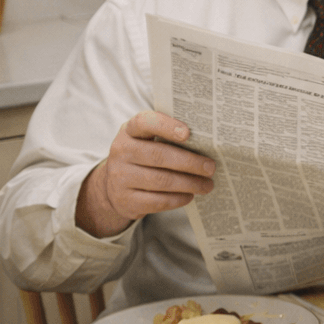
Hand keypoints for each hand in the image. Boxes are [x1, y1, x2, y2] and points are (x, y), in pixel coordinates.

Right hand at [76, 111, 215, 237]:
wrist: (112, 187)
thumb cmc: (142, 156)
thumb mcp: (147, 140)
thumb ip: (169, 136)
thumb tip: (208, 141)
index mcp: (129, 131)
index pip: (144, 122)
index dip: (166, 126)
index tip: (188, 133)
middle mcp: (121, 152)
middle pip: (159, 155)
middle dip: (190, 162)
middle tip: (210, 167)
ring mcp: (120, 177)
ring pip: (161, 180)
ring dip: (189, 183)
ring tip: (207, 185)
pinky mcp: (125, 200)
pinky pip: (157, 201)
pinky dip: (177, 199)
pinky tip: (190, 196)